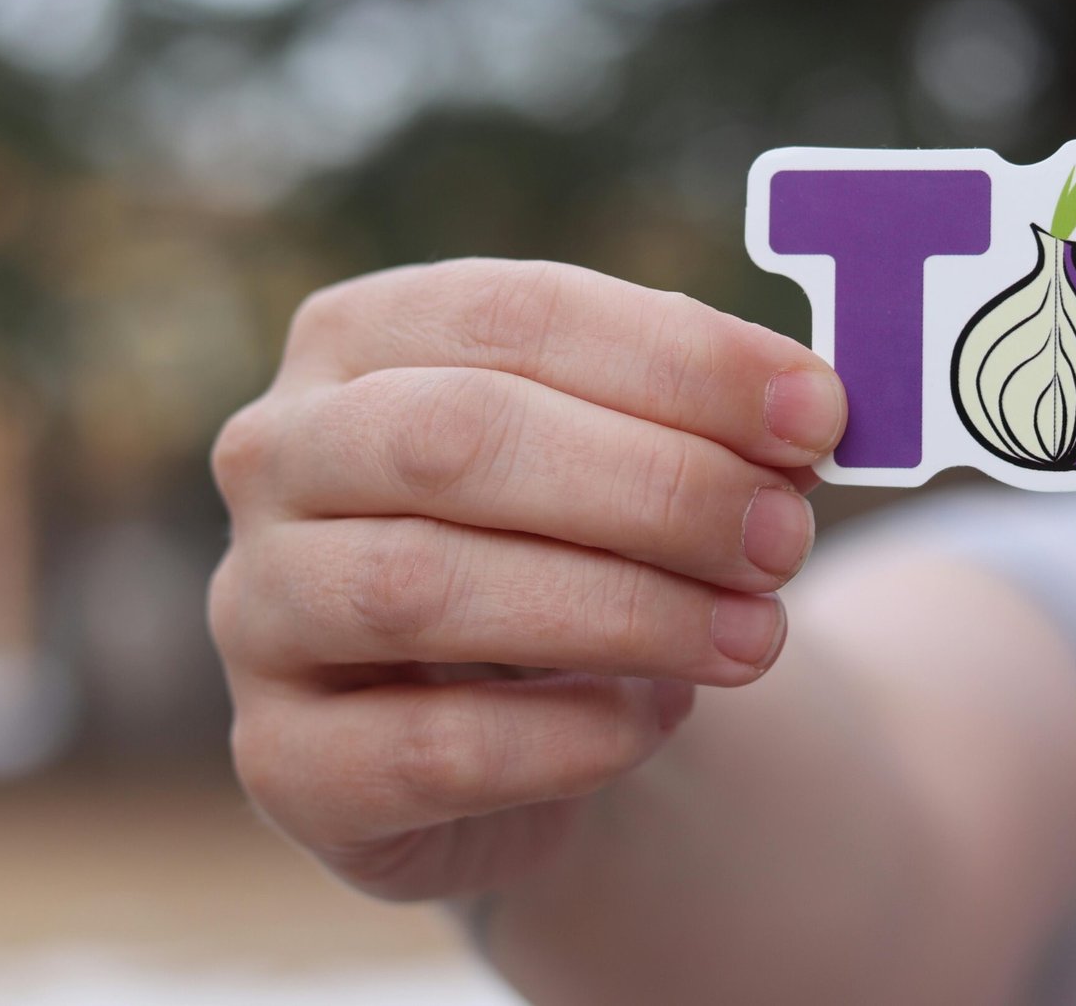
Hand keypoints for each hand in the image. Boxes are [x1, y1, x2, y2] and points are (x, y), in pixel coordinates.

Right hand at [207, 259, 844, 900]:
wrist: (509, 721)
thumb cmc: (575, 550)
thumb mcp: (630, 461)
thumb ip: (702, 425)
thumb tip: (807, 411)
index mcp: (363, 340)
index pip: (518, 314)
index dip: (682, 361)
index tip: (817, 415)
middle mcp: (279, 456)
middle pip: (457, 440)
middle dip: (655, 487)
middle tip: (787, 537)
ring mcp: (257, 609)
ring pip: (424, 587)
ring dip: (625, 611)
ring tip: (754, 636)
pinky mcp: (285, 759)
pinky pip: (428, 749)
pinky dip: (569, 735)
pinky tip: (655, 718)